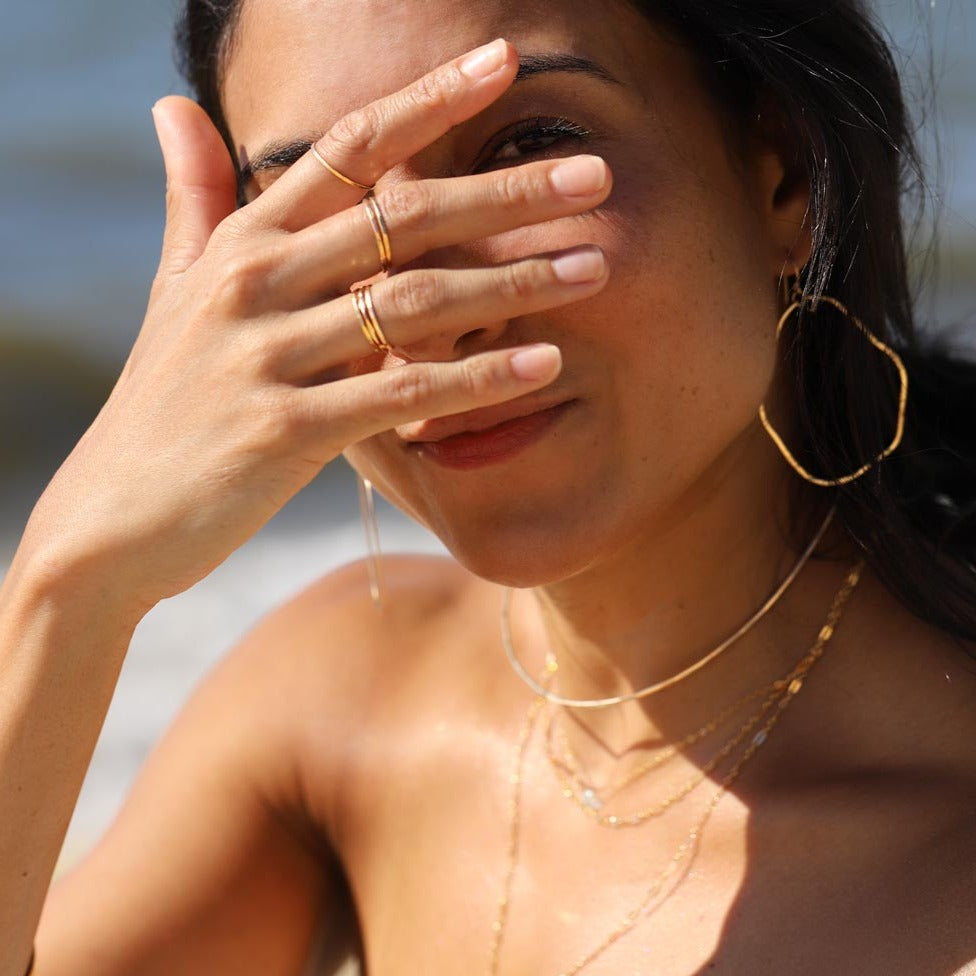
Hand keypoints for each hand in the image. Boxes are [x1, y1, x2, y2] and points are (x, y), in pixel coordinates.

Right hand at [18, 39, 611, 610]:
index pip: (347, 148)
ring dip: (514, 282)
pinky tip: (545, 365)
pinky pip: (401, 393)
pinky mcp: (286, 430)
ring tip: (595, 268)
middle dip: (507, 191)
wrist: (114, 514)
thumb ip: (194, 200)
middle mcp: (256, 282)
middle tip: (598, 178)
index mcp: (242, 240)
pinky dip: (476, 378)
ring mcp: (269, 355)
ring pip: (416, 302)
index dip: (429, 98)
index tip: (506, 62)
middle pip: (402, 216)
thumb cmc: (164, 401)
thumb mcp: (174, 291)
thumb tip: (173, 105)